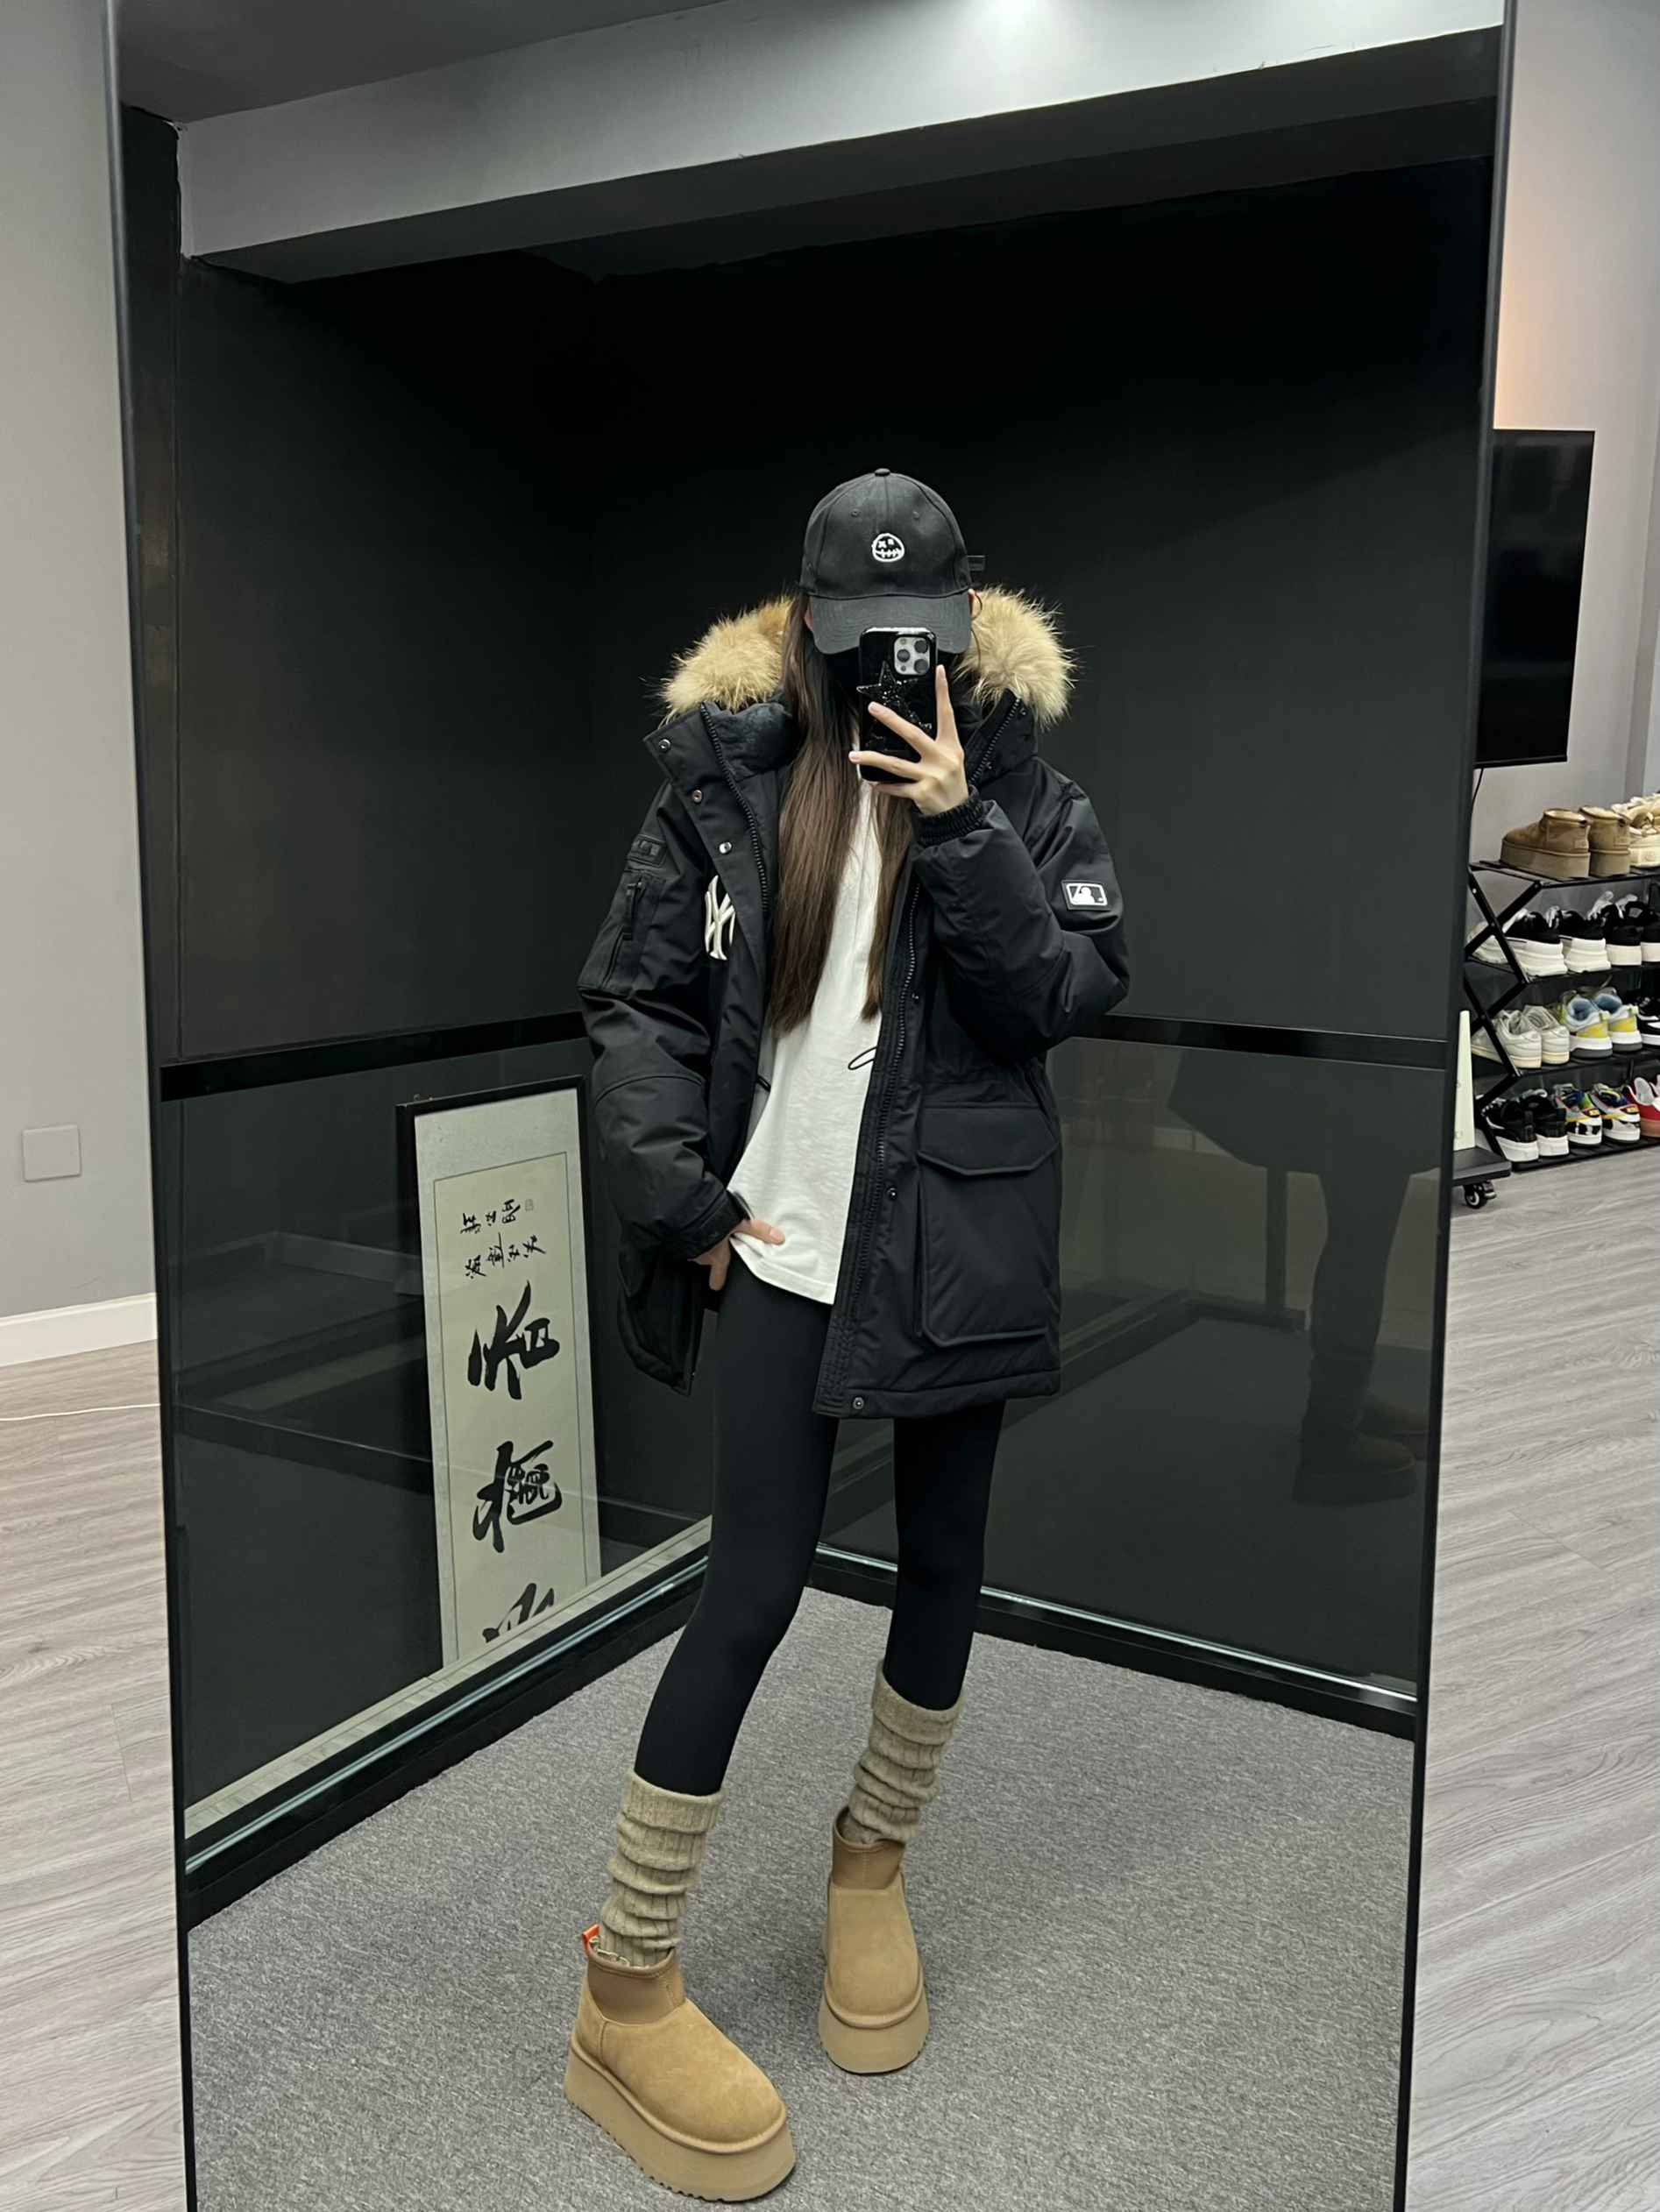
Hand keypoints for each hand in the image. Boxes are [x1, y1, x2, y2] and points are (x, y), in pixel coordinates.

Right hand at [694, 1216, 783, 1291]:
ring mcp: (689, 1248)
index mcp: (718, 1257)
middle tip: (721, 1241)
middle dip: (713, 1252)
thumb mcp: (741, 1223)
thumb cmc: (714, 1219)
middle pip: (708, 1261)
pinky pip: (688, 1239)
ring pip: (698, 1249)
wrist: (690, 1207)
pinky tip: (697, 1223)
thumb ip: (758, 1231)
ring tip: (711, 1228)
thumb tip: (778, 1238)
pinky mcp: (680, 1238)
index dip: (718, 1280)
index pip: (716, 1278)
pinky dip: (692, 1233)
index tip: (720, 1283)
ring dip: (703, 1241)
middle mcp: (702, 1256)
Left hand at [849, 664, 969, 815]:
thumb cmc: (953, 783)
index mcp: (951, 746)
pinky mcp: (921, 793)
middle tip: (874, 709)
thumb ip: (936, 743)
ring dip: (873, 759)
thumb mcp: (953, 758)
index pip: (946, 714)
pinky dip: (883, 786)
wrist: (958, 814)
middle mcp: (941, 759)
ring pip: (896, 765)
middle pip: (913, 735)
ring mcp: (931, 777)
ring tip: (855, 755)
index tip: (937, 672)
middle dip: (891, 720)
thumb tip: (910, 727)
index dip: (943, 692)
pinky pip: (897, 788)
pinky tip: (872, 783)